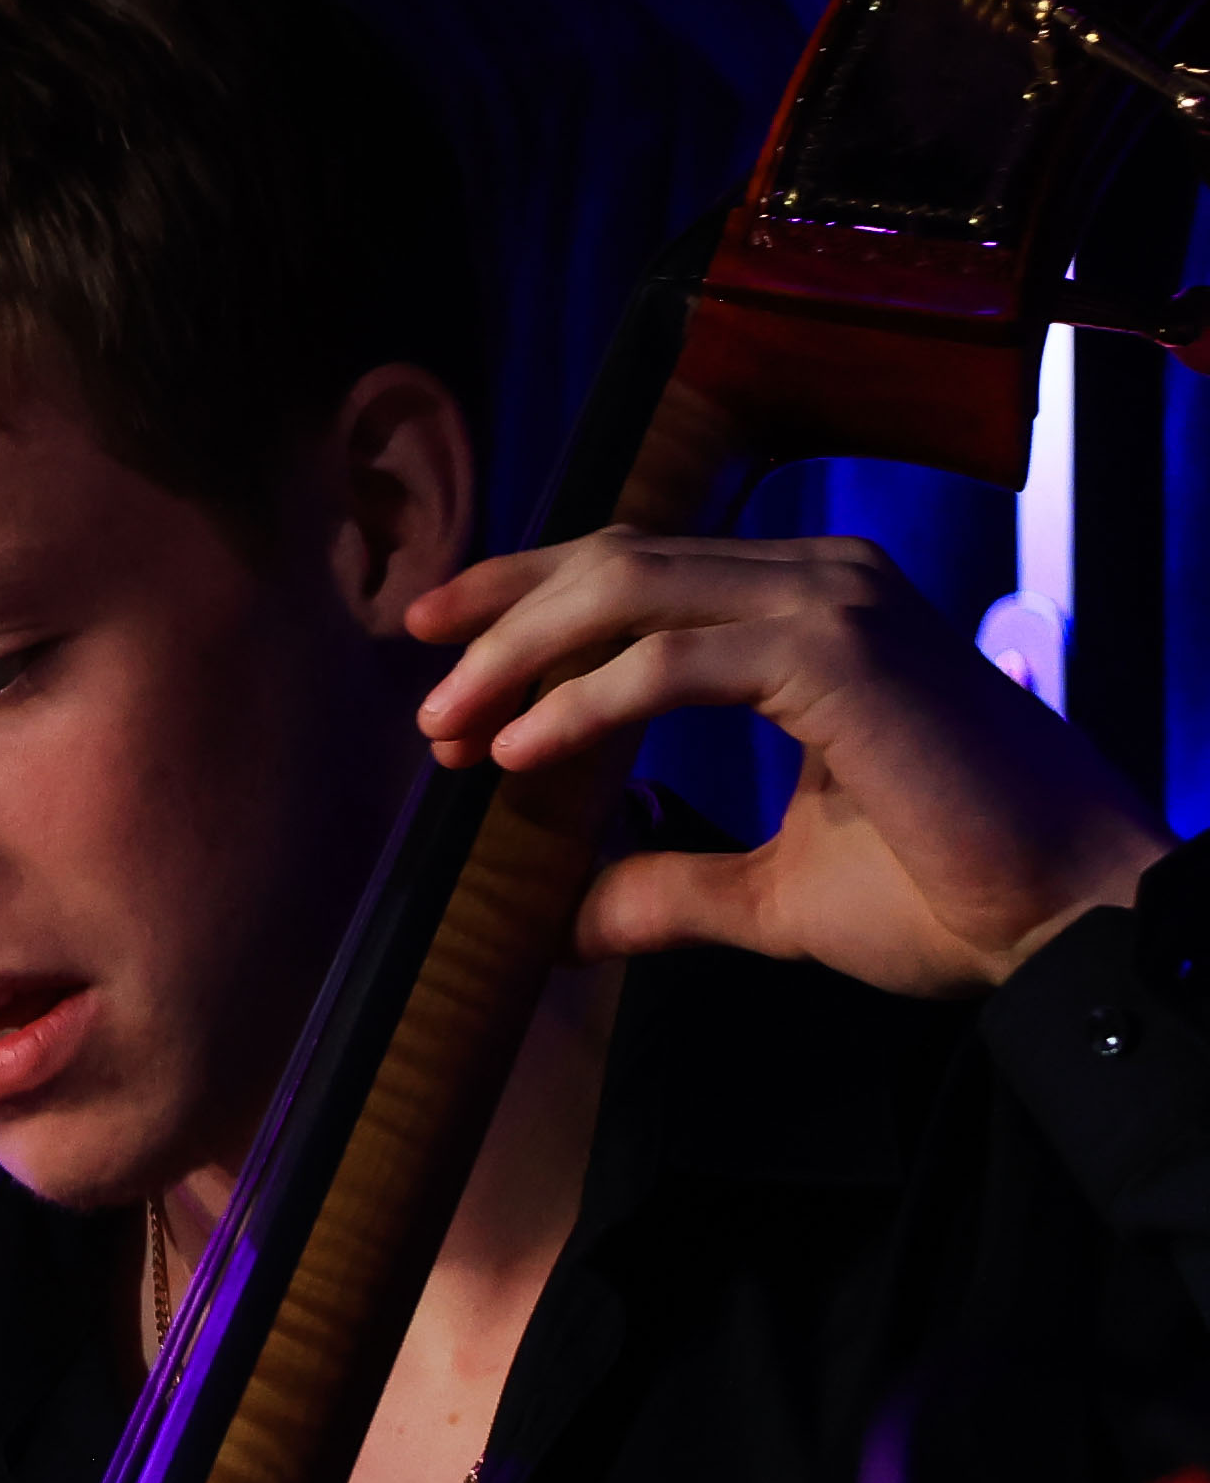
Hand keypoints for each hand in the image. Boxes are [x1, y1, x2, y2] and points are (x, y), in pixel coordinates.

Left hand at [400, 525, 1169, 995]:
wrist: (1062, 919)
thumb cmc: (950, 892)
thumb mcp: (769, 892)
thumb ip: (667, 887)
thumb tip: (566, 921)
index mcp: (809, 616)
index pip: (639, 570)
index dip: (527, 599)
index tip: (436, 647)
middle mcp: (822, 586)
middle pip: (617, 561)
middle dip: (500, 615)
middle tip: (420, 687)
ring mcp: (835, 610)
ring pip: (629, 591)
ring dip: (519, 657)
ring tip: (451, 729)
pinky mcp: (839, 659)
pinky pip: (672, 661)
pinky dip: (583, 701)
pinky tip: (520, 752)